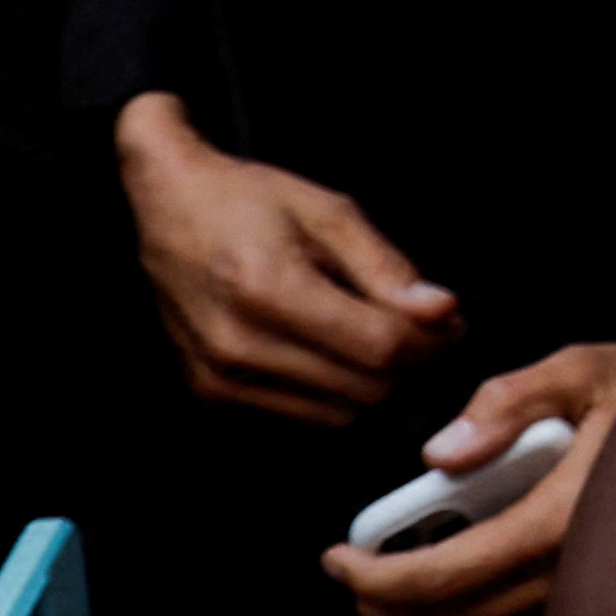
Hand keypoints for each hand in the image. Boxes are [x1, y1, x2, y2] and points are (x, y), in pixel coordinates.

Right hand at [113, 94, 459, 424]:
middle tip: (416, 321)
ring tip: (369, 328)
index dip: (428, 338)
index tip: (446, 317)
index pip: (378, 348)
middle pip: (364, 387)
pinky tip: (328, 346)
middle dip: (405, 358)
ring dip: (370, 379)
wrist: (168, 207)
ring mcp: (218, 377)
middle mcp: (237, 345)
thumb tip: (442, 313)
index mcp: (268, 290)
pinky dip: (331, 389)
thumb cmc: (249, 201)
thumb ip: (387, 268)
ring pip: (339, 411)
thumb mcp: (330, 212)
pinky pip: (302, 415)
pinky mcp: (211, 394)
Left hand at [324, 339, 615, 615]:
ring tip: (381, 589)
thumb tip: (437, 455)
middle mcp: (574, 570)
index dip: (377, 576)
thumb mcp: (580, 367)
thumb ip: (507, 401)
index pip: (446, 575)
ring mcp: (587, 591)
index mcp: (562, 517)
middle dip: (386, 604)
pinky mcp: (596, 596)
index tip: (335, 557)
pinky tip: (443, 598)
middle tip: (348, 574)